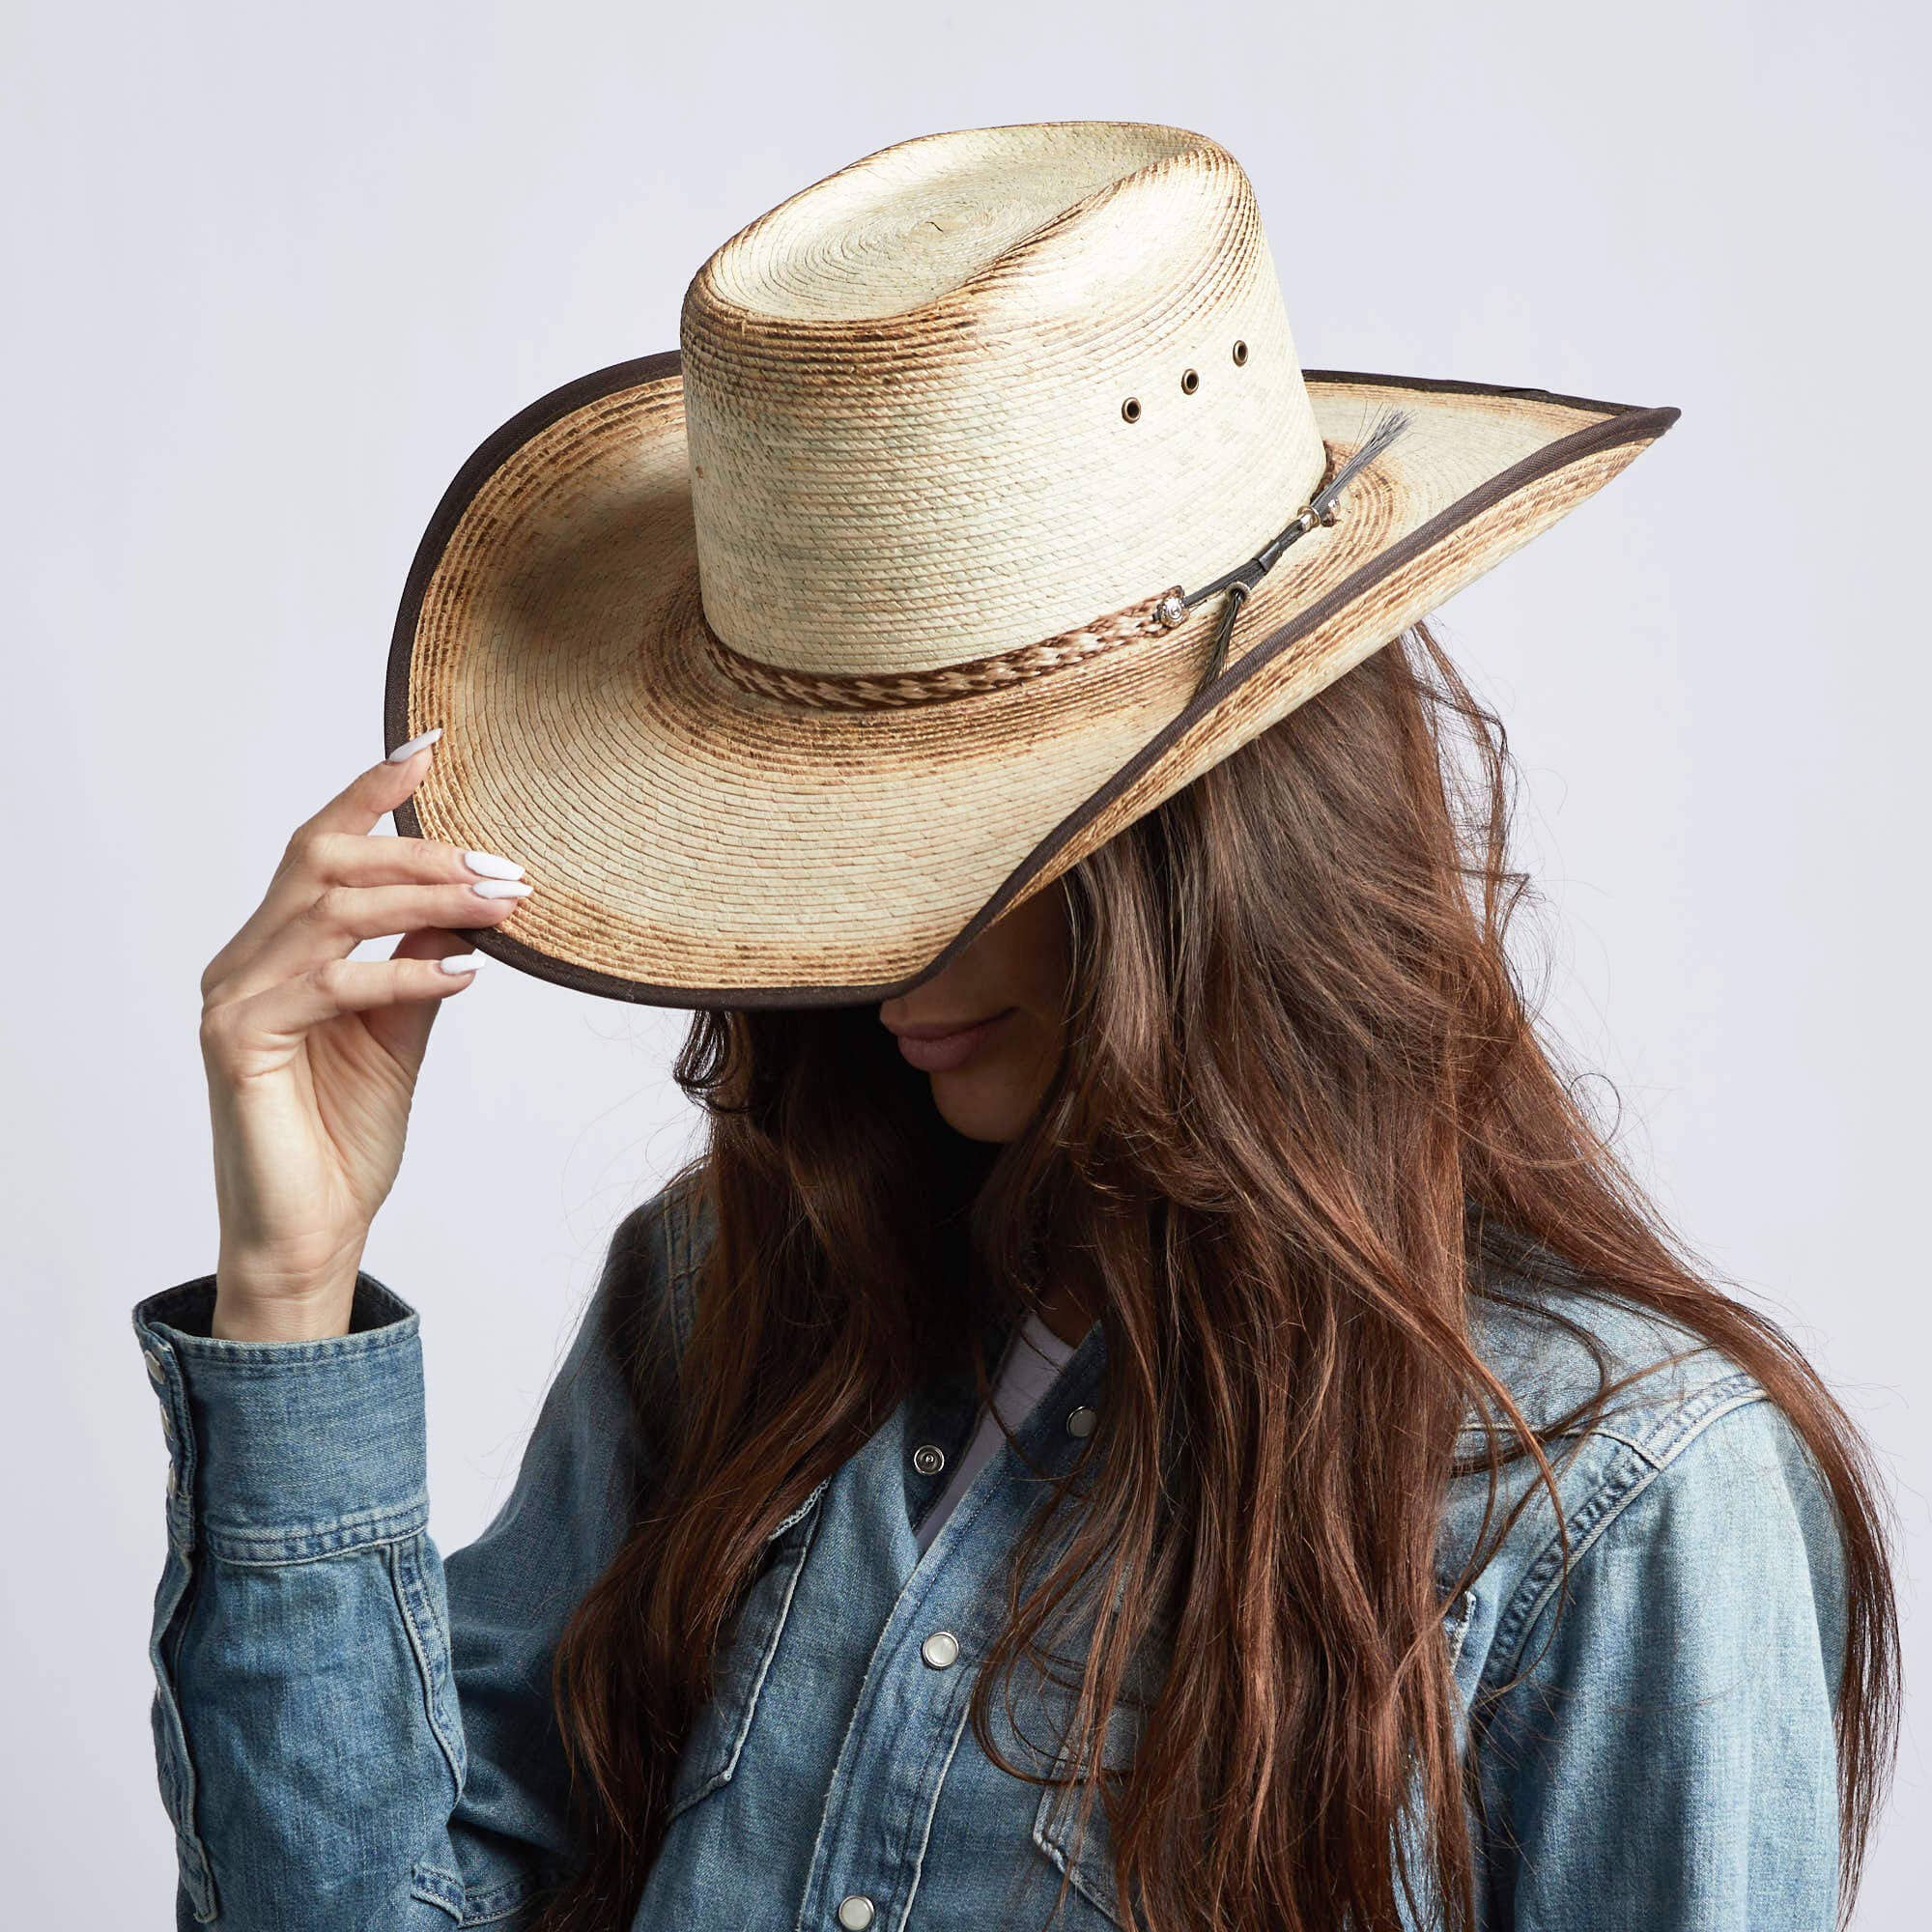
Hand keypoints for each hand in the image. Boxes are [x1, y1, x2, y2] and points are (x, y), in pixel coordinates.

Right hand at [196, 732, 531, 1338]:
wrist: (311, 1230)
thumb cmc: (346, 1135)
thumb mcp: (404, 1030)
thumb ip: (422, 958)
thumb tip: (471, 898)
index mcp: (278, 948)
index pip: (324, 847)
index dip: (372, 792)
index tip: (433, 747)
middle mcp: (244, 959)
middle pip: (327, 864)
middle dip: (422, 854)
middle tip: (508, 867)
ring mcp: (233, 998)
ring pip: (331, 915)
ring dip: (426, 902)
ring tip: (503, 907)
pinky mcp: (237, 1043)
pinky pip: (329, 987)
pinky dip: (400, 975)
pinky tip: (463, 977)